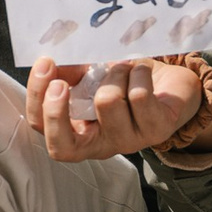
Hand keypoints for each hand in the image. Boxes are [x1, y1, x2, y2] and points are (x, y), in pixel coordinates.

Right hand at [25, 57, 208, 161]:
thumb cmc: (126, 83)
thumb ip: (68, 74)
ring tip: (123, 67)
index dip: (38, 100)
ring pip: (106, 103)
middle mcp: (101, 144)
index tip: (46, 65)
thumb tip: (49, 64)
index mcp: (79, 133)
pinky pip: (138, 95)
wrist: (172, 85)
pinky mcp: (157, 130)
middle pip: (62, 147)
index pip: (43, 130)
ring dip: (114, 74)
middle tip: (60, 82)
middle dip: (55, 111)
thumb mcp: (91, 77)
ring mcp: (129, 141)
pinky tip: (140, 71)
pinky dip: (137, 73)